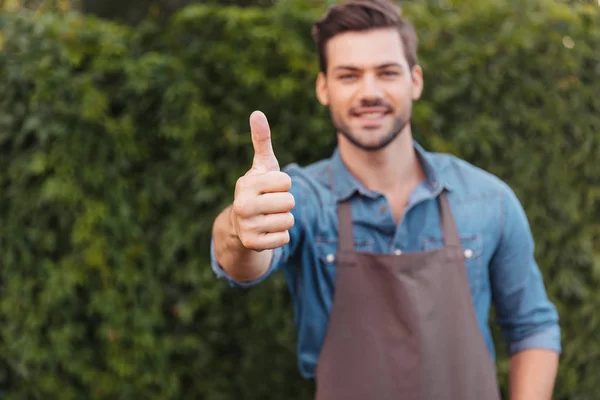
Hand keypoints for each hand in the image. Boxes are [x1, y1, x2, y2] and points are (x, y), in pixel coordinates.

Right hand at [231, 111, 294, 250]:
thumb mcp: (260, 166)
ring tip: (268, 217)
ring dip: (283, 220)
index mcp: (246, 184)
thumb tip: (257, 113)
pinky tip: (266, 231)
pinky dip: (279, 235)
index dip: (283, 184)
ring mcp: (247, 226)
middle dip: (284, 203)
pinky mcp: (254, 244)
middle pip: (289, 202)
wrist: (239, 225)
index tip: (269, 188)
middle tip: (269, 205)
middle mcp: (243, 205)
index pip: (286, 181)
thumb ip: (261, 140)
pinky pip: (285, 238)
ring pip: (289, 220)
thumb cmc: (257, 190)